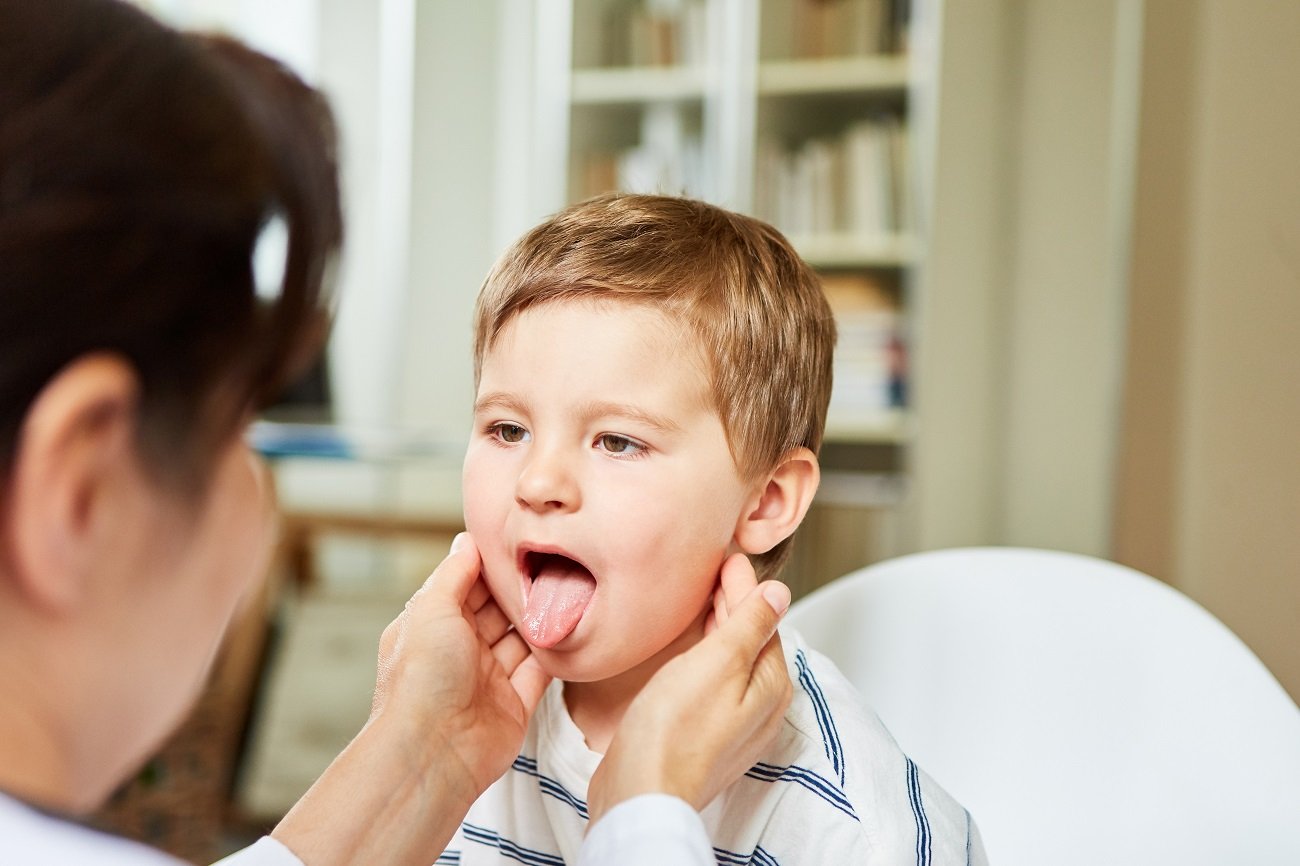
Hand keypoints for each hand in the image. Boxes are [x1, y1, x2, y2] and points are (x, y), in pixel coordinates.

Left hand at [273, 532, 550, 865]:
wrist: (434, 751)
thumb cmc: (421, 680)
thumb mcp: (431, 609)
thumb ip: (455, 574)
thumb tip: (467, 541)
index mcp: (432, 627)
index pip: (463, 586)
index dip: (488, 566)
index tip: (516, 543)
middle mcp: (459, 652)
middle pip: (496, 611)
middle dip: (519, 590)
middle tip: (551, 562)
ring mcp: (488, 679)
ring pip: (521, 639)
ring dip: (539, 618)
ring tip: (566, 588)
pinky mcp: (515, 704)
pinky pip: (541, 671)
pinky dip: (553, 651)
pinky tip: (568, 627)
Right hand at [586, 553, 792, 824]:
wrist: (641, 791)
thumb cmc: (674, 730)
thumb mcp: (718, 662)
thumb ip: (749, 625)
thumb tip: (778, 594)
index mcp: (769, 687)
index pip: (763, 622)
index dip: (745, 587)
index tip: (729, 559)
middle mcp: (757, 708)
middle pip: (750, 642)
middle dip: (735, 605)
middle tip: (717, 571)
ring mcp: (730, 725)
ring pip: (731, 663)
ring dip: (719, 629)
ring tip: (703, 601)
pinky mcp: (701, 735)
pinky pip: (711, 684)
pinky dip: (704, 657)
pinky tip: (687, 651)